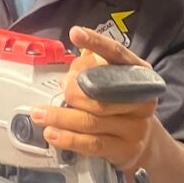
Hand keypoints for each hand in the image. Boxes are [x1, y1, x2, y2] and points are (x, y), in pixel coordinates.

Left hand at [31, 26, 157, 170]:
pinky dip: (69, 138)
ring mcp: (136, 126)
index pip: (117, 54)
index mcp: (139, 73)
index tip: (76, 33)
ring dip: (61, 116)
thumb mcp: (112, 82)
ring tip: (39, 114)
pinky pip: (92, 143)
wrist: (144, 140)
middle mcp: (143, 99)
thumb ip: (92, 69)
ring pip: (92, 120)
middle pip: (102, 93)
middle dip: (73, 91)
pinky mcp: (126, 149)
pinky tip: (52, 133)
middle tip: (58, 90)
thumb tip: (70, 72)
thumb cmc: (120, 104)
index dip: (97, 43)